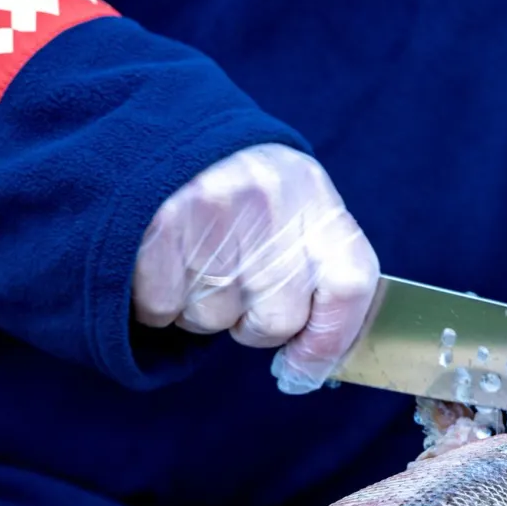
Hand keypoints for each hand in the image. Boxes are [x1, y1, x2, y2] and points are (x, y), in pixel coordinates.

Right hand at [132, 144, 380, 393]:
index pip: (349, 287)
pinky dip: (157, 301)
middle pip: (275, 321)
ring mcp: (214, 216)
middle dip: (251, 322)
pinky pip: (162, 310)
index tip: (300, 372)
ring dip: (200, 307)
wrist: (166, 132)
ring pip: (212, 321)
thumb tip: (310, 366)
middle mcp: (271, 205)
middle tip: (233, 279)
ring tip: (194, 256)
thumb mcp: (295, 207)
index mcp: (315, 197)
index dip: (328, 343)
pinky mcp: (158, 229)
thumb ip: (317, 271)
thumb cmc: (242, 189)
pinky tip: (162, 258)